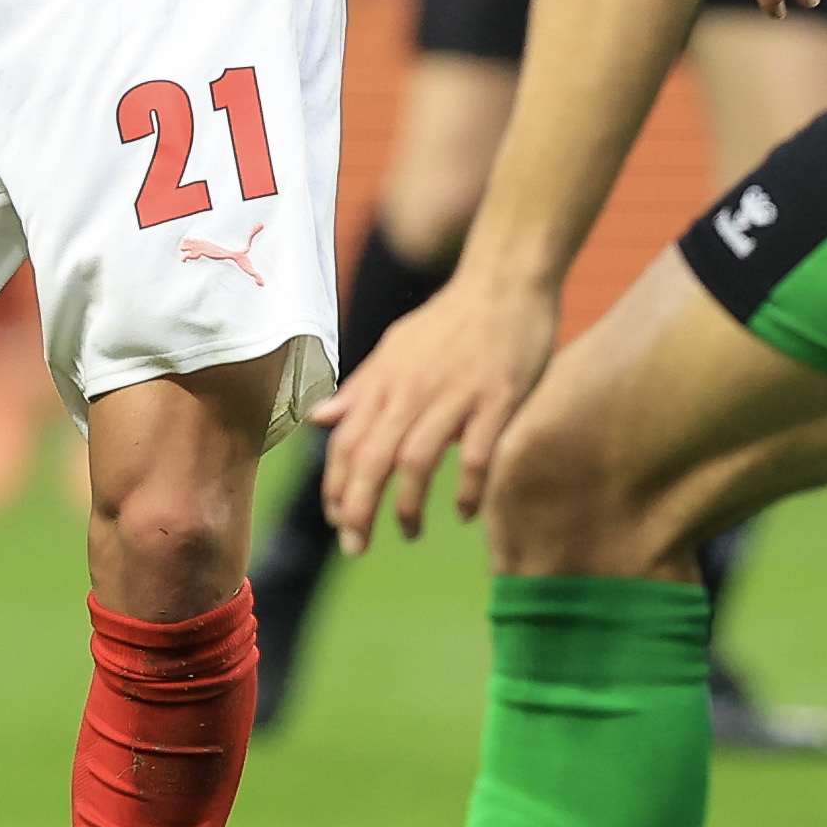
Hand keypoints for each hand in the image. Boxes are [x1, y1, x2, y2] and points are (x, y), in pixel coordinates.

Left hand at [315, 269, 560, 541]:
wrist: (506, 279)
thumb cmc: (451, 318)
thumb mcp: (395, 348)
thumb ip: (361, 388)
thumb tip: (321, 420)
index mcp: (386, 380)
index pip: (348, 443)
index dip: (337, 486)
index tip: (337, 520)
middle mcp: (413, 390)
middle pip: (373, 458)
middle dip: (358, 509)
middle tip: (356, 547)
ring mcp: (456, 395)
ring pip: (416, 461)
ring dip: (407, 505)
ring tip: (408, 532)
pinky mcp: (498, 399)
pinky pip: (476, 453)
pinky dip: (466, 487)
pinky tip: (464, 511)